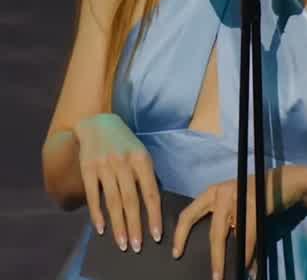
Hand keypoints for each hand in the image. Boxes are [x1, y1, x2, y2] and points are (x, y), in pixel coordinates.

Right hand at [74, 112, 161, 252]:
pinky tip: (101, 229)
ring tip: (122, 243)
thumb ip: (146, 175)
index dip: (153, 215)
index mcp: (141, 159)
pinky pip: (94, 195)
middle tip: (137, 246)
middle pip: (131, 200)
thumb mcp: (140, 152)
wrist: (97, 123)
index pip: (150, 192)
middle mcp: (124, 162)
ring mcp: (105, 165)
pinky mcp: (88, 168)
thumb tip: (154, 204)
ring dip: (118, 225)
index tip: (156, 236)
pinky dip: (97, 214)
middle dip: (134, 226)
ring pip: (113, 201)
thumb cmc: (124, 143)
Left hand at [172, 165, 306, 279]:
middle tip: (213, 277)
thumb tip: (211, 251)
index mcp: (211, 193)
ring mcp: (237, 196)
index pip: (188, 214)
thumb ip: (221, 220)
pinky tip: (250, 267)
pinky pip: (248, 236)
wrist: (281, 181)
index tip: (175, 254)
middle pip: (212, 231)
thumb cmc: (253, 196)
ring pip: (229, 236)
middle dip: (214, 258)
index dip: (180, 235)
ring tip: (226, 276)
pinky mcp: (253, 203)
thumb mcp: (231, 203)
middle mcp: (220, 192)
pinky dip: (248, 254)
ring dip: (227, 259)